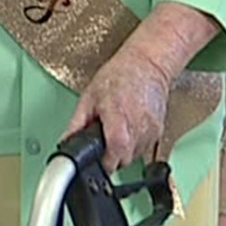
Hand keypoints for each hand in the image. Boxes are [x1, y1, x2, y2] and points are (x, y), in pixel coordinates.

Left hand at [65, 45, 173, 172]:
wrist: (147, 63)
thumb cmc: (120, 74)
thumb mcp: (89, 97)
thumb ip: (76, 124)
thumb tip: (66, 142)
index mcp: (118, 117)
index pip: (115, 153)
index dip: (103, 161)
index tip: (95, 160)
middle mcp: (138, 127)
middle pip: (123, 159)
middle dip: (110, 156)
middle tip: (102, 140)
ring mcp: (151, 131)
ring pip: (133, 157)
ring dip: (122, 150)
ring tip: (115, 129)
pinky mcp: (159, 132)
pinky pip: (143, 148)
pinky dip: (133, 143)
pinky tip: (128, 127)